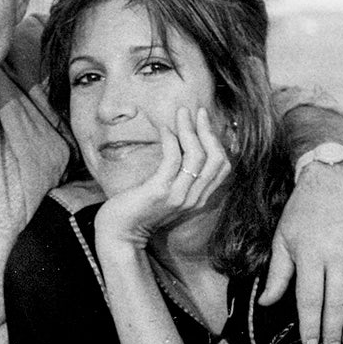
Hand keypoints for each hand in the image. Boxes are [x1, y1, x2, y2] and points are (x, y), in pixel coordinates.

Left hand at [93, 107, 231, 253]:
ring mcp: (179, 196)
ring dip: (189, 130)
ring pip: (197, 156)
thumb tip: (179, 145)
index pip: (222, 167)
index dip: (217, 141)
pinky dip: (170, 140)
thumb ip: (178, 176)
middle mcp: (194, 198)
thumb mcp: (166, 192)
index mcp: (198, 198)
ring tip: (181, 113)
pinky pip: (173, 160)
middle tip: (197, 111)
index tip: (204, 121)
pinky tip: (164, 129)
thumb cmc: (139, 208)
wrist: (119, 233)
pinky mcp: (161, 192)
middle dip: (208, 131)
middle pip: (216, 159)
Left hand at [258, 162, 342, 343]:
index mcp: (310, 254)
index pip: (309, 299)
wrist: (332, 179)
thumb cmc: (301, 212)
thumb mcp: (282, 239)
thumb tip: (265, 303)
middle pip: (336, 302)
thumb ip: (277, 274)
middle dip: (332, 330)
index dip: (310, 325)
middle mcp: (337, 254)